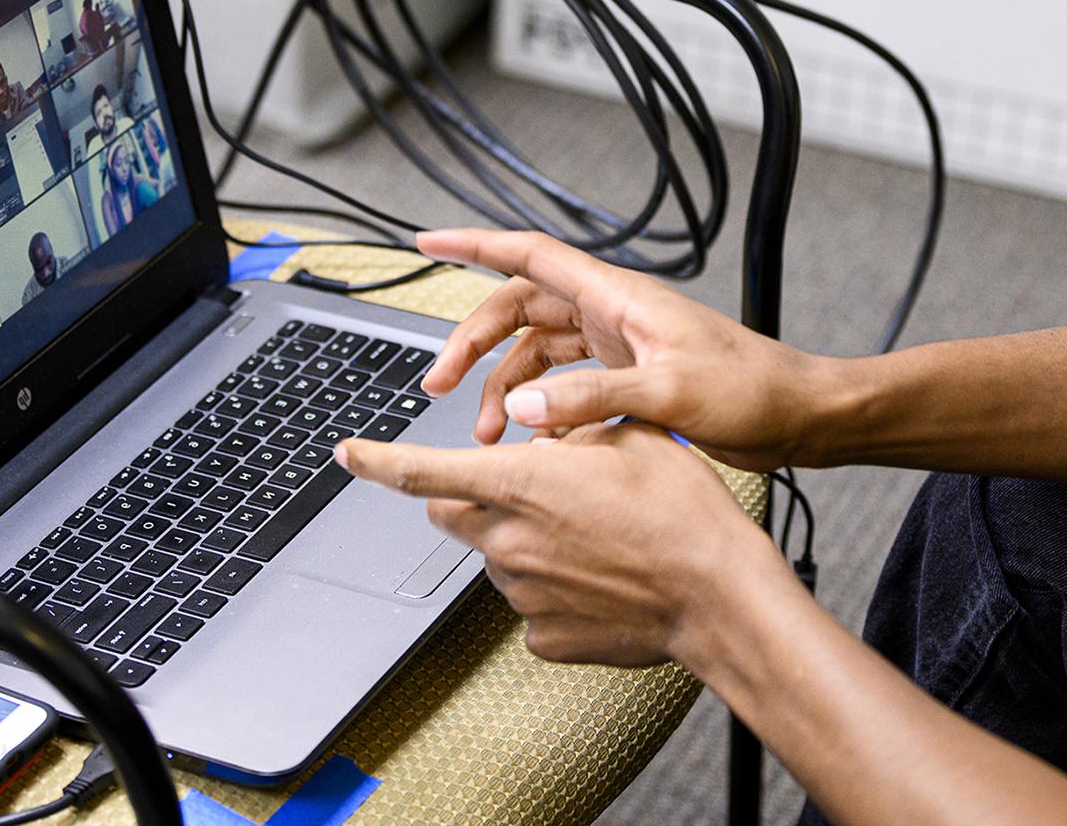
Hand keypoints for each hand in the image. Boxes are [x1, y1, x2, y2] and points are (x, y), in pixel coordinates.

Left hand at [335, 424, 779, 665]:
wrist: (719, 594)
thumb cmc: (682, 512)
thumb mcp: (629, 435)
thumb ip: (571, 430)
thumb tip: (547, 435)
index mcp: (521, 483)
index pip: (423, 471)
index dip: (376, 460)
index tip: (348, 453)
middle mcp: (509, 540)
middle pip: (454, 515)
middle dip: (471, 498)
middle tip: (528, 491)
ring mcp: (523, 594)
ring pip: (499, 558)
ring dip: (526, 543)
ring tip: (595, 539)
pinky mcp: (544, 637)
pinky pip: (532, 607)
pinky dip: (554, 591)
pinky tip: (600, 580)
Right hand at [417, 229, 822, 470]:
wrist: (799, 417)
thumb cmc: (752, 391)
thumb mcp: (668, 394)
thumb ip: (590, 398)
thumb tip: (522, 406)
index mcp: (619, 298)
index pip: (530, 255)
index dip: (475, 244)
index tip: (428, 240)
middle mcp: (614, 314)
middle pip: (520, 312)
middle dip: (474, 344)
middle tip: (440, 385)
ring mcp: (620, 346)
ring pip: (537, 355)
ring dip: (505, 388)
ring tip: (487, 434)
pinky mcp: (630, 379)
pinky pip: (563, 385)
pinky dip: (539, 409)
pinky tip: (534, 442)